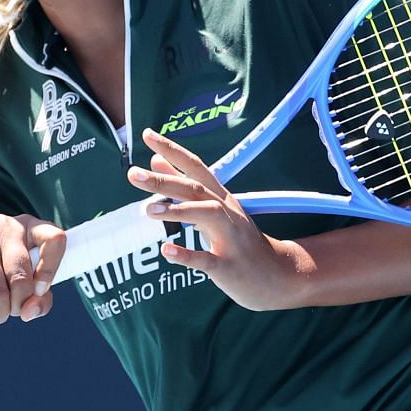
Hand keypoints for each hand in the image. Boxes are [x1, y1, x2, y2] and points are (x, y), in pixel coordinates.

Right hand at [0, 214, 66, 328]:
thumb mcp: (24, 286)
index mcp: (29, 227)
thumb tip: (30, 310)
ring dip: (0, 315)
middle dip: (19, 304)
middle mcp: (5, 225)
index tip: (40, 291)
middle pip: (22, 275)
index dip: (50, 271)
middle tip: (13, 311)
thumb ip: (39, 300)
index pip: (54, 239)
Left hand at [126, 128, 301, 311]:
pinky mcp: (229, 267)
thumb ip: (185, 185)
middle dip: (165, 180)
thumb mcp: (216, 209)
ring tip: (148, 209)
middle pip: (196, 189)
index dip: (173, 150)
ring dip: (177, 211)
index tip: (146, 135)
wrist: (278, 275)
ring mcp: (231, 239)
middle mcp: (228, 213)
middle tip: (132, 173)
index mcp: (222, 198)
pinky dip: (187, 255)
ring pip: (207, 215)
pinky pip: (207, 260)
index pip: (196, 167)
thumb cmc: (240, 242)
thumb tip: (155, 160)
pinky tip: (166, 250)